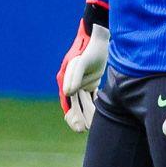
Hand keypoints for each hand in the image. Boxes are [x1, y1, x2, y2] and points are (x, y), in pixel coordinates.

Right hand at [56, 1, 109, 131]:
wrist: (99, 37)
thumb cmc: (88, 48)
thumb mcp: (81, 61)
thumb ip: (74, 76)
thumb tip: (68, 92)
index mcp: (66, 78)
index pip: (67, 101)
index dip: (71, 115)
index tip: (78, 127)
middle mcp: (72, 81)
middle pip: (75, 104)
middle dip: (80, 116)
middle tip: (85, 129)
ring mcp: (81, 81)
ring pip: (84, 101)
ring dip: (88, 112)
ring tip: (93, 124)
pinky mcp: (91, 79)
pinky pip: (92, 95)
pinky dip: (95, 104)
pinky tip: (99, 113)